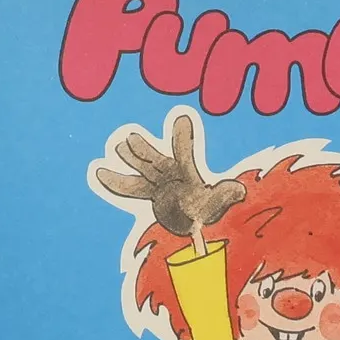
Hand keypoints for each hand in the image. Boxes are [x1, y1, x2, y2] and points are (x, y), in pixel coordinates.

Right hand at [95, 112, 245, 238]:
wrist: (201, 222)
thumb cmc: (210, 209)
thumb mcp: (218, 203)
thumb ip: (227, 195)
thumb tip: (240, 191)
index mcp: (188, 171)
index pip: (184, 151)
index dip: (182, 137)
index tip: (181, 118)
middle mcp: (172, 172)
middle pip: (154, 158)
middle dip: (144, 150)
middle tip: (130, 138)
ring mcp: (159, 180)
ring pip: (140, 167)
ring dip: (130, 158)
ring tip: (116, 146)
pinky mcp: (150, 192)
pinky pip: (129, 186)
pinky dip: (114, 181)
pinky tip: (98, 171)